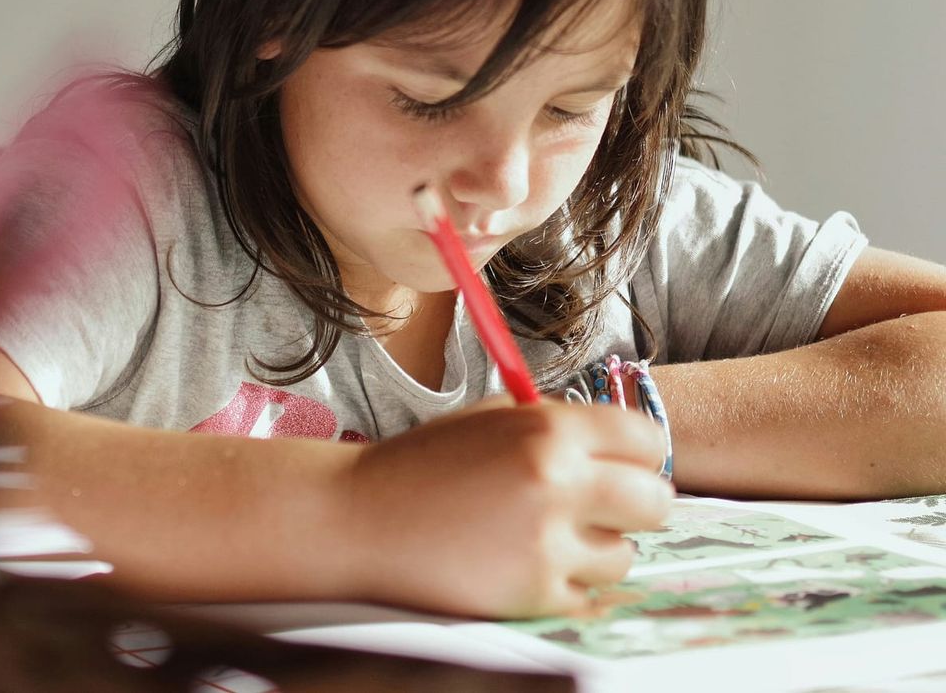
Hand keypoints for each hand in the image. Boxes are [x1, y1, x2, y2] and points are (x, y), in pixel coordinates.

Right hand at [337, 401, 671, 617]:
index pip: (647, 439)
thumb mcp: (488, 419)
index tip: (622, 467)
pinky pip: (587, 595)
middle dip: (632, 505)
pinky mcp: (534, 593)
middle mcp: (557, 482)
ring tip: (543, 538)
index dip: (637, 456)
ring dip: (595, 550)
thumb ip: (554, 424)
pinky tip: (523, 564)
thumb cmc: (419, 467)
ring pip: (624, 555)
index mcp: (548, 429)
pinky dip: (564, 585)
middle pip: (655, 501)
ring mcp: (548, 543)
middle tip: (599, 509)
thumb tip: (619, 445)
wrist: (358, 519)